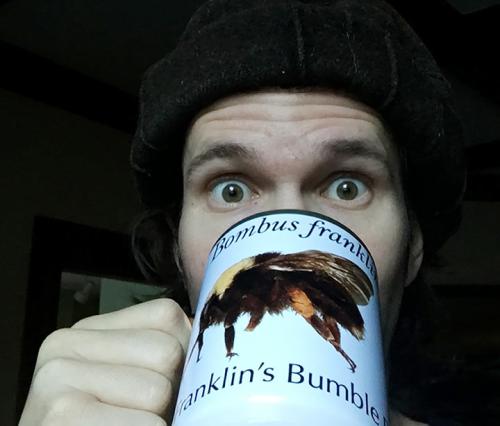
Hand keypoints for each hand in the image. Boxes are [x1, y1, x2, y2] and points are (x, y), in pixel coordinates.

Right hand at [19, 298, 191, 425]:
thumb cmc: (108, 419)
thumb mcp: (130, 376)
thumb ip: (160, 350)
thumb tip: (217, 338)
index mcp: (88, 328)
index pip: (167, 315)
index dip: (180, 356)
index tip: (157, 385)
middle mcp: (65, 343)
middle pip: (165, 351)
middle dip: (169, 391)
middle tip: (140, 413)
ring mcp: (57, 377)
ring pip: (158, 390)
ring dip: (157, 419)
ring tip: (127, 424)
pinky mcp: (61, 414)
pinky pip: (147, 425)